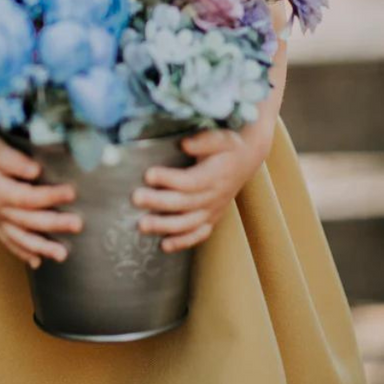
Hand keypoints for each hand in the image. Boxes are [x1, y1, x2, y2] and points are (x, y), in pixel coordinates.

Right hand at [0, 121, 82, 268]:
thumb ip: (14, 161)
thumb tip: (35, 170)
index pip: (29, 198)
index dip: (51, 196)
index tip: (71, 192)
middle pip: (29, 221)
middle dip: (54, 224)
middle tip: (77, 225)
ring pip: (20, 237)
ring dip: (41, 247)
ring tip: (61, 255)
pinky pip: (9, 240)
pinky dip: (22, 252)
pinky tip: (36, 261)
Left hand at [131, 129, 263, 252]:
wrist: (248, 158)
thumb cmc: (229, 146)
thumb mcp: (221, 137)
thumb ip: (204, 141)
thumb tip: (184, 144)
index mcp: (214, 176)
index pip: (188, 181)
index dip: (168, 179)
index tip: (148, 174)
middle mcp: (214, 196)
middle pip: (183, 203)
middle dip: (158, 202)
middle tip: (136, 198)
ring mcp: (213, 210)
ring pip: (188, 223)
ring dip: (164, 226)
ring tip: (142, 225)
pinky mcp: (212, 218)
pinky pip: (198, 234)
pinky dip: (182, 242)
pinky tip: (164, 246)